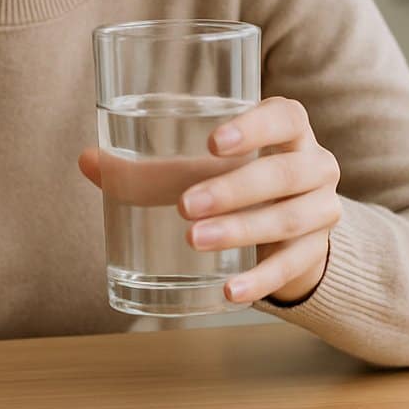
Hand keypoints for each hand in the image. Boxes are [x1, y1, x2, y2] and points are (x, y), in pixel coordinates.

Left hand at [79, 96, 339, 305]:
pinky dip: (259, 280)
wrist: (289, 225)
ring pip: (288, 219)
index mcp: (288, 130)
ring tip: (195, 240)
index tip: (212, 144)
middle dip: (233, 189)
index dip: (255, 127)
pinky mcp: (315, 252)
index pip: (286, 117)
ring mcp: (321, 210)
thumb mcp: (198, 167)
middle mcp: (315, 165)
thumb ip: (146, 168)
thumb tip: (87, 161)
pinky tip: (229, 291)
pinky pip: (290, 267)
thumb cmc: (232, 177)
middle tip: (184, 205)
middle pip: (283, 173)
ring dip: (240, 231)